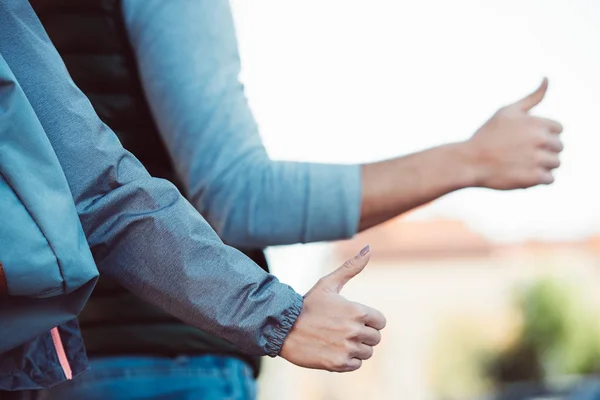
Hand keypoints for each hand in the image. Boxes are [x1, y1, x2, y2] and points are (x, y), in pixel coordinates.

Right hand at [279, 245, 385, 371]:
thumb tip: (368, 248)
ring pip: (366, 352)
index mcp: (357, 311)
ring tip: (336, 339)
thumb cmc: (307, 304)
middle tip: (342, 330)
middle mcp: (355, 330)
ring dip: (355, 348)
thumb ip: (351, 267)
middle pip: (375, 338)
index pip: (381, 322)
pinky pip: (355, 364)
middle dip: (362, 334)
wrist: (282, 328)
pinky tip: (332, 349)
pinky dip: (347, 360)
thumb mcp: (328, 283)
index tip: (353, 319)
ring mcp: (347, 348)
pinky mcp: (339, 364)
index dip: (369, 320)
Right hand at [466, 78, 563, 189]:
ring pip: (555, 163)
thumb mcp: (507, 111)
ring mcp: (538, 159)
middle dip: (542, 150)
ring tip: (520, 164)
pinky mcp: (534, 178)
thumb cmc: (487, 135)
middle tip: (519, 153)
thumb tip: (547, 78)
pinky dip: (537, 178)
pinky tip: (520, 174)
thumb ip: (532, 97)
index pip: (558, 129)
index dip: (542, 135)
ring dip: (541, 165)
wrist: (469, 162)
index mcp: (537, 122)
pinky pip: (549, 179)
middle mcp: (540, 139)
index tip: (524, 140)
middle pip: (558, 147)